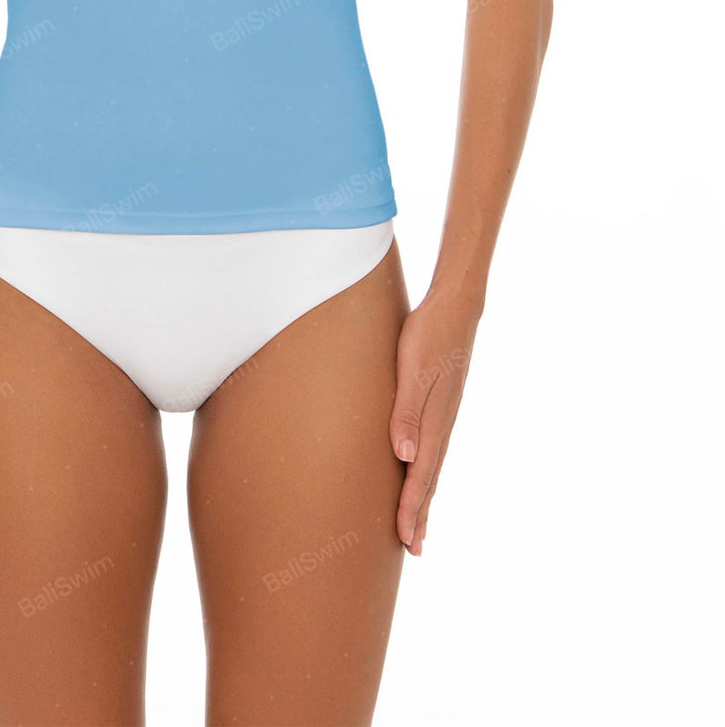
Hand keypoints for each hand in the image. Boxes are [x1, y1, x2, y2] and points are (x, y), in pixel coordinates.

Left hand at [389, 292, 479, 555]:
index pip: (420, 476)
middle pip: (429, 479)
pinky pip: (432, 449)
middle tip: (413, 550)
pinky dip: (426, 472)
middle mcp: (442, 425)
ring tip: (418, 526)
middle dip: (420, 514)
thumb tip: (404, 456)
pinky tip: (419, 473)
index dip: (411, 508)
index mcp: (435, 422)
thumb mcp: (413, 371)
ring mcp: (444, 416)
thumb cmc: (428, 336)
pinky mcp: (441, 405)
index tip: (405, 540)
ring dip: (424, 498)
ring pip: (432, 466)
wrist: (454, 309)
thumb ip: (407, 412)